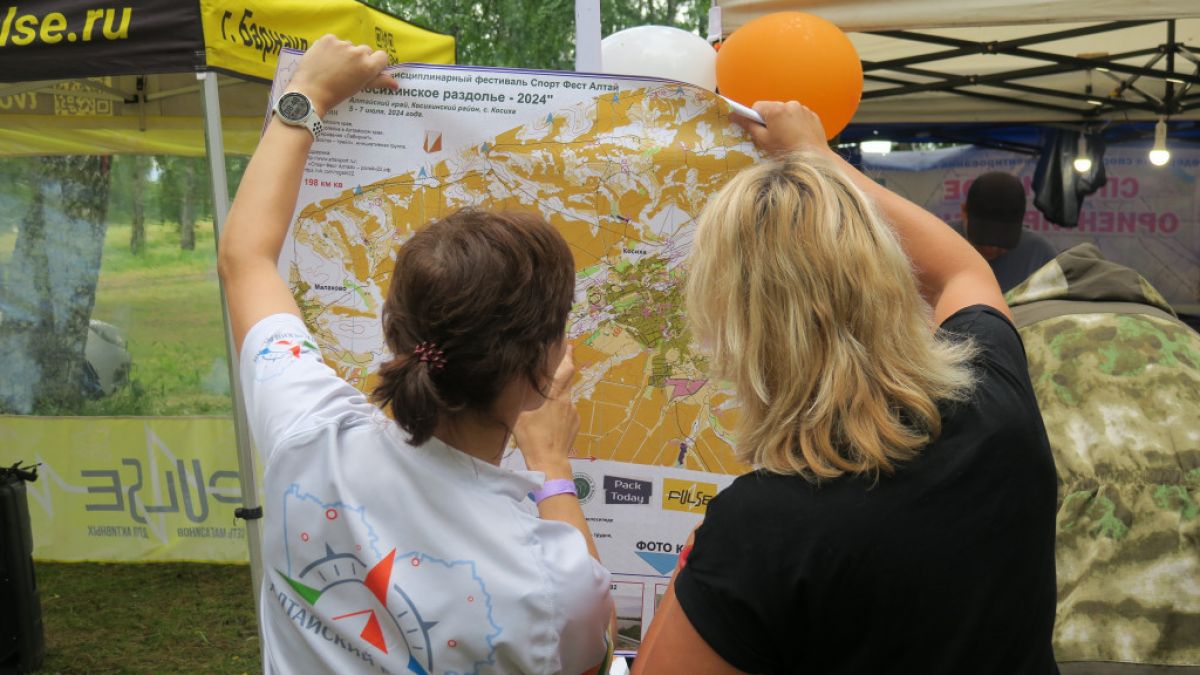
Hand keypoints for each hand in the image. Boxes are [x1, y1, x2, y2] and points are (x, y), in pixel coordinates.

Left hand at [286, 34, 398, 115]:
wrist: (310, 92)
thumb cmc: (336, 94)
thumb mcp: (359, 88)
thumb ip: (379, 82)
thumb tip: (396, 84)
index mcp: (368, 66)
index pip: (382, 56)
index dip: (376, 63)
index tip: (368, 70)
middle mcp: (357, 53)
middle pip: (365, 50)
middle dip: (359, 58)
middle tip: (348, 71)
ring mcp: (342, 44)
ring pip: (348, 45)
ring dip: (344, 53)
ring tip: (333, 66)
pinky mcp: (328, 39)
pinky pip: (334, 40)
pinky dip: (331, 47)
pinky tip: (324, 59)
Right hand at [513, 346, 578, 479]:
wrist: (549, 461)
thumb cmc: (532, 436)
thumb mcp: (520, 412)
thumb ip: (521, 393)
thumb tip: (518, 377)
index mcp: (555, 395)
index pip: (565, 368)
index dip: (567, 354)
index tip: (568, 343)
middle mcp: (567, 400)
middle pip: (567, 380)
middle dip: (563, 370)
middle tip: (557, 363)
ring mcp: (573, 413)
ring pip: (565, 398)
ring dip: (557, 396)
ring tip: (544, 405)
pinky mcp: (575, 424)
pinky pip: (568, 412)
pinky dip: (560, 411)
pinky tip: (550, 421)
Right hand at [732, 100, 829, 156]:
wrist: (814, 159)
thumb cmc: (786, 152)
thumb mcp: (763, 140)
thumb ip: (748, 125)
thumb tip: (732, 115)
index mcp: (776, 109)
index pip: (757, 106)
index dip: (754, 118)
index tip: (757, 130)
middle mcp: (790, 105)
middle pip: (772, 109)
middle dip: (769, 120)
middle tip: (772, 138)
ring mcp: (803, 109)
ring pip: (786, 113)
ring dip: (783, 122)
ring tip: (787, 139)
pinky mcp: (812, 116)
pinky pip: (798, 117)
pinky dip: (795, 124)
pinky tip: (797, 138)